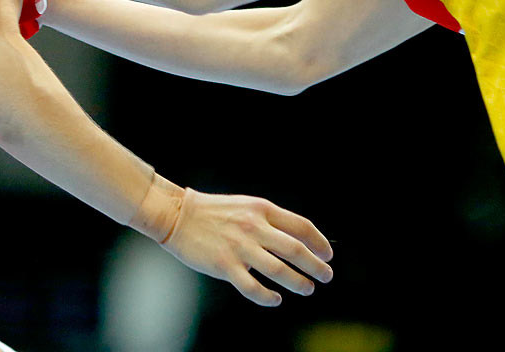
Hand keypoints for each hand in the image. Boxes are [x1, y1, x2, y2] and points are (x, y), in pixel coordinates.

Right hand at [137, 180, 332, 306]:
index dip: (319, 242)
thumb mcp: (246, 206)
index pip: (301, 226)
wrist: (177, 214)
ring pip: (279, 270)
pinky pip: (252, 288)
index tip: (327, 254)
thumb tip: (296, 241)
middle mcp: (253, 227)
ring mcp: (239, 248)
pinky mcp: (224, 266)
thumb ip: (269, 221)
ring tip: (307, 288)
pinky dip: (268, 297)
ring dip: (298, 282)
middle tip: (326, 275)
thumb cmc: (213, 211)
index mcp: (261, 209)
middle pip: (295, 250)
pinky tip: (275, 299)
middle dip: (316, 266)